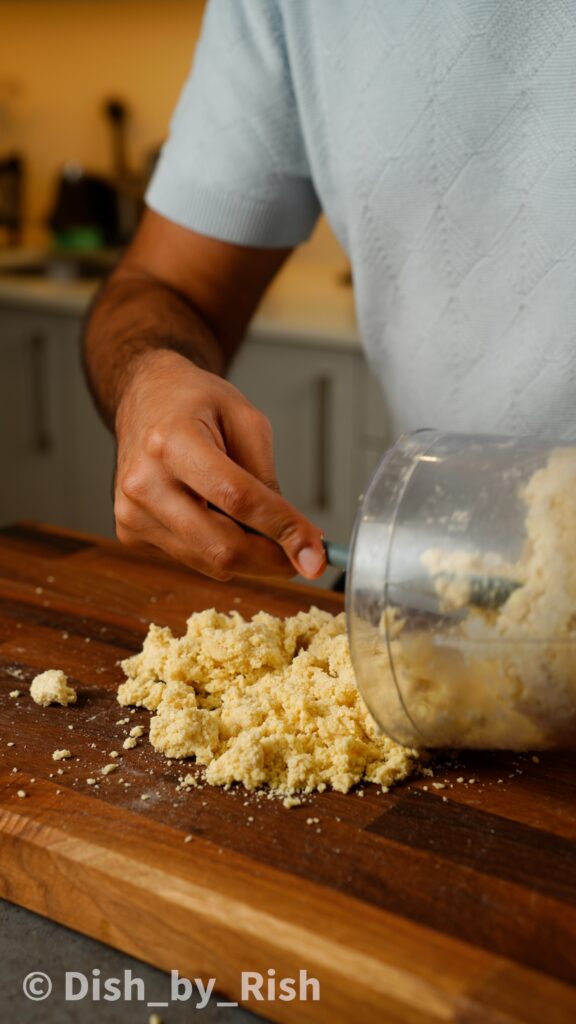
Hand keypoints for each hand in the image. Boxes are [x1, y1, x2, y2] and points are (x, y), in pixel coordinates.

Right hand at [114, 349, 326, 580]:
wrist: (145, 397)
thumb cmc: (195, 402)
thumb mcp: (246, 420)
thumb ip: (268, 478)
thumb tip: (296, 535)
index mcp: (172, 441)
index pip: (237, 499)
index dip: (283, 530)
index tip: (316, 555)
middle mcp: (144, 482)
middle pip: (221, 546)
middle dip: (272, 559)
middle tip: (304, 556)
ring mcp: (132, 512)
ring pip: (209, 561)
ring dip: (250, 557)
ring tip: (264, 528)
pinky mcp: (131, 532)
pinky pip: (193, 559)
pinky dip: (220, 549)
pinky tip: (222, 519)